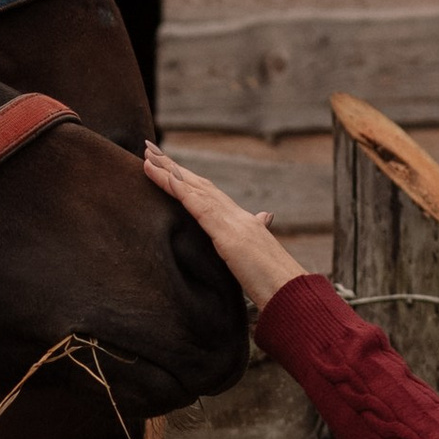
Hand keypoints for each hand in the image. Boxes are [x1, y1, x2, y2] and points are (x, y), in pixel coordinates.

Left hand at [145, 142, 310, 312]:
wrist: (290, 290)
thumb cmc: (274, 279)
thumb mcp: (258, 253)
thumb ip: (258, 231)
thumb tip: (266, 216)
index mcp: (239, 220)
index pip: (206, 193)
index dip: (185, 177)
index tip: (165, 164)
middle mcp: (234, 214)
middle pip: (198, 183)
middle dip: (172, 166)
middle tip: (149, 148)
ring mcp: (231, 221)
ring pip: (195, 189)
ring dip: (169, 172)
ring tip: (148, 156)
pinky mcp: (227, 234)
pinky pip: (199, 206)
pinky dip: (181, 190)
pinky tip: (165, 176)